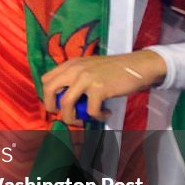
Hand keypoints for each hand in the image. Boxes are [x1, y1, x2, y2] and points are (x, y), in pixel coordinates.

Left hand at [41, 50, 167, 123]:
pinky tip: (105, 113)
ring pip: (66, 104)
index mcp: (71, 64)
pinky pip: (90, 111)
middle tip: (62, 115)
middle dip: (52, 107)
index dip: (47, 95)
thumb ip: (76, 77)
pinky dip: (97, 116)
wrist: (138, 65)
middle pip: (48, 90)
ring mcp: (86, 79)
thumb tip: (65, 98)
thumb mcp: (90, 67)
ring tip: (82, 120)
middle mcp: (75, 69)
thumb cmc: (115, 69)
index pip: (46, 79)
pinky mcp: (99, 89)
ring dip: (72, 117)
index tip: (56, 104)